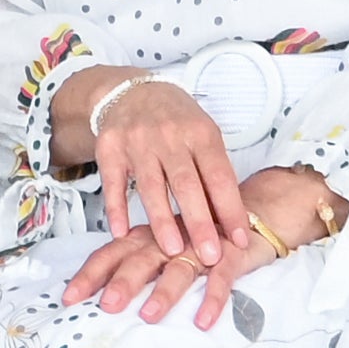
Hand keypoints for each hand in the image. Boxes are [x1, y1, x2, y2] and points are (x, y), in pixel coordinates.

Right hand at [58, 69, 244, 298]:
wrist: (131, 91)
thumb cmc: (176, 120)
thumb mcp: (203, 134)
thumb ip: (213, 170)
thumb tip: (228, 219)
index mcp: (200, 133)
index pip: (219, 177)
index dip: (230, 209)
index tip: (239, 240)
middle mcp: (169, 136)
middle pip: (186, 185)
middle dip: (199, 223)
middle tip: (208, 256)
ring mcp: (137, 141)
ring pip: (151, 187)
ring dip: (161, 221)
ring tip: (172, 251)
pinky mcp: (109, 148)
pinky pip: (113, 183)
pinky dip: (117, 209)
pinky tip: (122, 233)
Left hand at [66, 159, 347, 330]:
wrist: (252, 214)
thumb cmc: (197, 236)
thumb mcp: (162, 246)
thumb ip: (135, 261)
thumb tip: (99, 293)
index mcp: (146, 238)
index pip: (111, 254)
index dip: (89, 275)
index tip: (68, 298)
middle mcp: (168, 241)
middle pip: (140, 261)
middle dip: (122, 283)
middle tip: (106, 306)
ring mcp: (199, 248)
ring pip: (178, 271)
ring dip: (164, 293)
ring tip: (149, 316)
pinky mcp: (229, 257)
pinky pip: (221, 280)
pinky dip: (212, 300)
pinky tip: (203, 321)